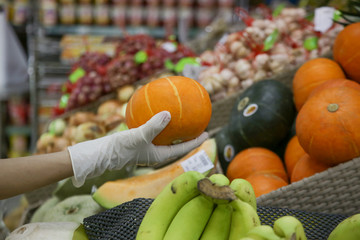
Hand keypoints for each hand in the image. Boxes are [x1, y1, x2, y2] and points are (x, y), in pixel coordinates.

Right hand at [68, 111, 208, 186]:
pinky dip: (157, 120)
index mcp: (159, 154)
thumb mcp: (139, 136)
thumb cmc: (120, 148)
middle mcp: (155, 151)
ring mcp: (147, 146)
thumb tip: (169, 114)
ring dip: (173, 127)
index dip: (195, 141)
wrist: (101, 154)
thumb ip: (154, 126)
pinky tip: (156, 109)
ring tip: (180, 115)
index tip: (207, 133)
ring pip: (164, 135)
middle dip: (187, 134)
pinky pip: (152, 128)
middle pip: (176, 142)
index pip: (182, 148)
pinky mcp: (138, 140)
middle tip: (197, 123)